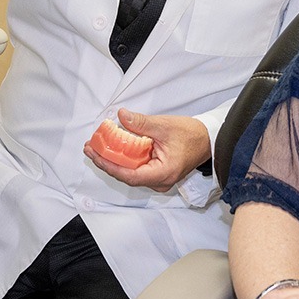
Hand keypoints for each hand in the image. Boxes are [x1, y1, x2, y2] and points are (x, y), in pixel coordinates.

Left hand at [83, 108, 210, 191]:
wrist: (208, 139)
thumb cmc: (191, 135)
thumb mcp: (164, 126)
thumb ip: (141, 123)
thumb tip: (121, 116)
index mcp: (163, 173)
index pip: (130, 175)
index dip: (110, 166)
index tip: (95, 155)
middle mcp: (160, 181)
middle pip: (127, 176)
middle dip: (107, 162)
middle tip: (90, 148)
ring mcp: (158, 179)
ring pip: (130, 173)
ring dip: (114, 160)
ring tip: (97, 147)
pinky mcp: (157, 173)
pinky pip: (136, 169)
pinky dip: (124, 159)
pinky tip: (113, 148)